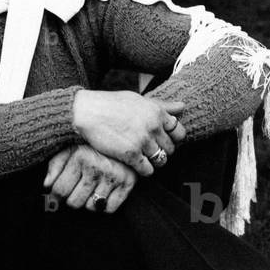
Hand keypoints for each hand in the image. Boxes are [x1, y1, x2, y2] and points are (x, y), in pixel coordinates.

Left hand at [43, 145, 136, 212]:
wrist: (123, 134)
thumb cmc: (91, 145)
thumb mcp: (70, 148)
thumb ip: (55, 165)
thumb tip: (47, 185)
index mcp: (80, 157)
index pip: (60, 190)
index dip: (56, 195)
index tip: (58, 192)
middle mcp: (97, 167)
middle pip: (74, 202)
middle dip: (72, 198)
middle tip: (76, 189)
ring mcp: (113, 176)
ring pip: (92, 207)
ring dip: (89, 201)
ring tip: (91, 188)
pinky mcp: (128, 183)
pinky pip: (110, 209)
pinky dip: (105, 205)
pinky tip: (104, 191)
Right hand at [71, 90, 186, 175]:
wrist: (86, 112)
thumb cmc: (110, 104)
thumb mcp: (138, 99)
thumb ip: (161, 105)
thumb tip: (183, 107)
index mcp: (156, 111)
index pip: (179, 131)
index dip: (172, 138)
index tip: (161, 140)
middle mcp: (153, 125)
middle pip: (171, 148)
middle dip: (162, 151)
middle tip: (149, 150)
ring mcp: (142, 140)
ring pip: (161, 160)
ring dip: (153, 162)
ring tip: (142, 157)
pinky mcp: (131, 154)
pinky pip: (147, 170)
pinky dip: (143, 170)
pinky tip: (134, 163)